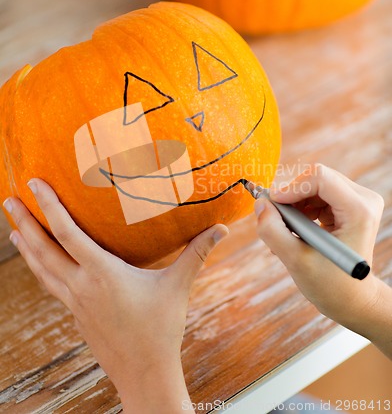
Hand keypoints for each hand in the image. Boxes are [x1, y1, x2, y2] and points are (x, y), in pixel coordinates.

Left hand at [3, 179, 228, 412]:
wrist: (144, 373)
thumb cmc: (161, 329)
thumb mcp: (179, 286)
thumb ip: (197, 253)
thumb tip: (222, 227)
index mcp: (102, 274)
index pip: (67, 233)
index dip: (49, 207)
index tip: (34, 185)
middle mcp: (81, 286)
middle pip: (43, 249)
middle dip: (23, 222)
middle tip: (9, 199)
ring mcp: (74, 302)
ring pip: (40, 268)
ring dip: (25, 244)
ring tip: (13, 226)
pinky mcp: (75, 313)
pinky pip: (49, 283)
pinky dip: (37, 267)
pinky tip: (36, 260)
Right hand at [255, 163, 391, 358]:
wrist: (352, 299)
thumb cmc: (331, 286)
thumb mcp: (296, 261)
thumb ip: (273, 231)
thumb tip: (260, 204)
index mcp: (358, 211)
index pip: (320, 177)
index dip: (291, 188)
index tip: (272, 205)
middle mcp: (363, 199)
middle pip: (316, 178)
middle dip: (291, 197)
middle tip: (275, 220)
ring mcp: (357, 201)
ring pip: (313, 184)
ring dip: (294, 204)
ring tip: (286, 231)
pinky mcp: (348, 204)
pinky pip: (316, 193)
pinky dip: (299, 208)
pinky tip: (295, 230)